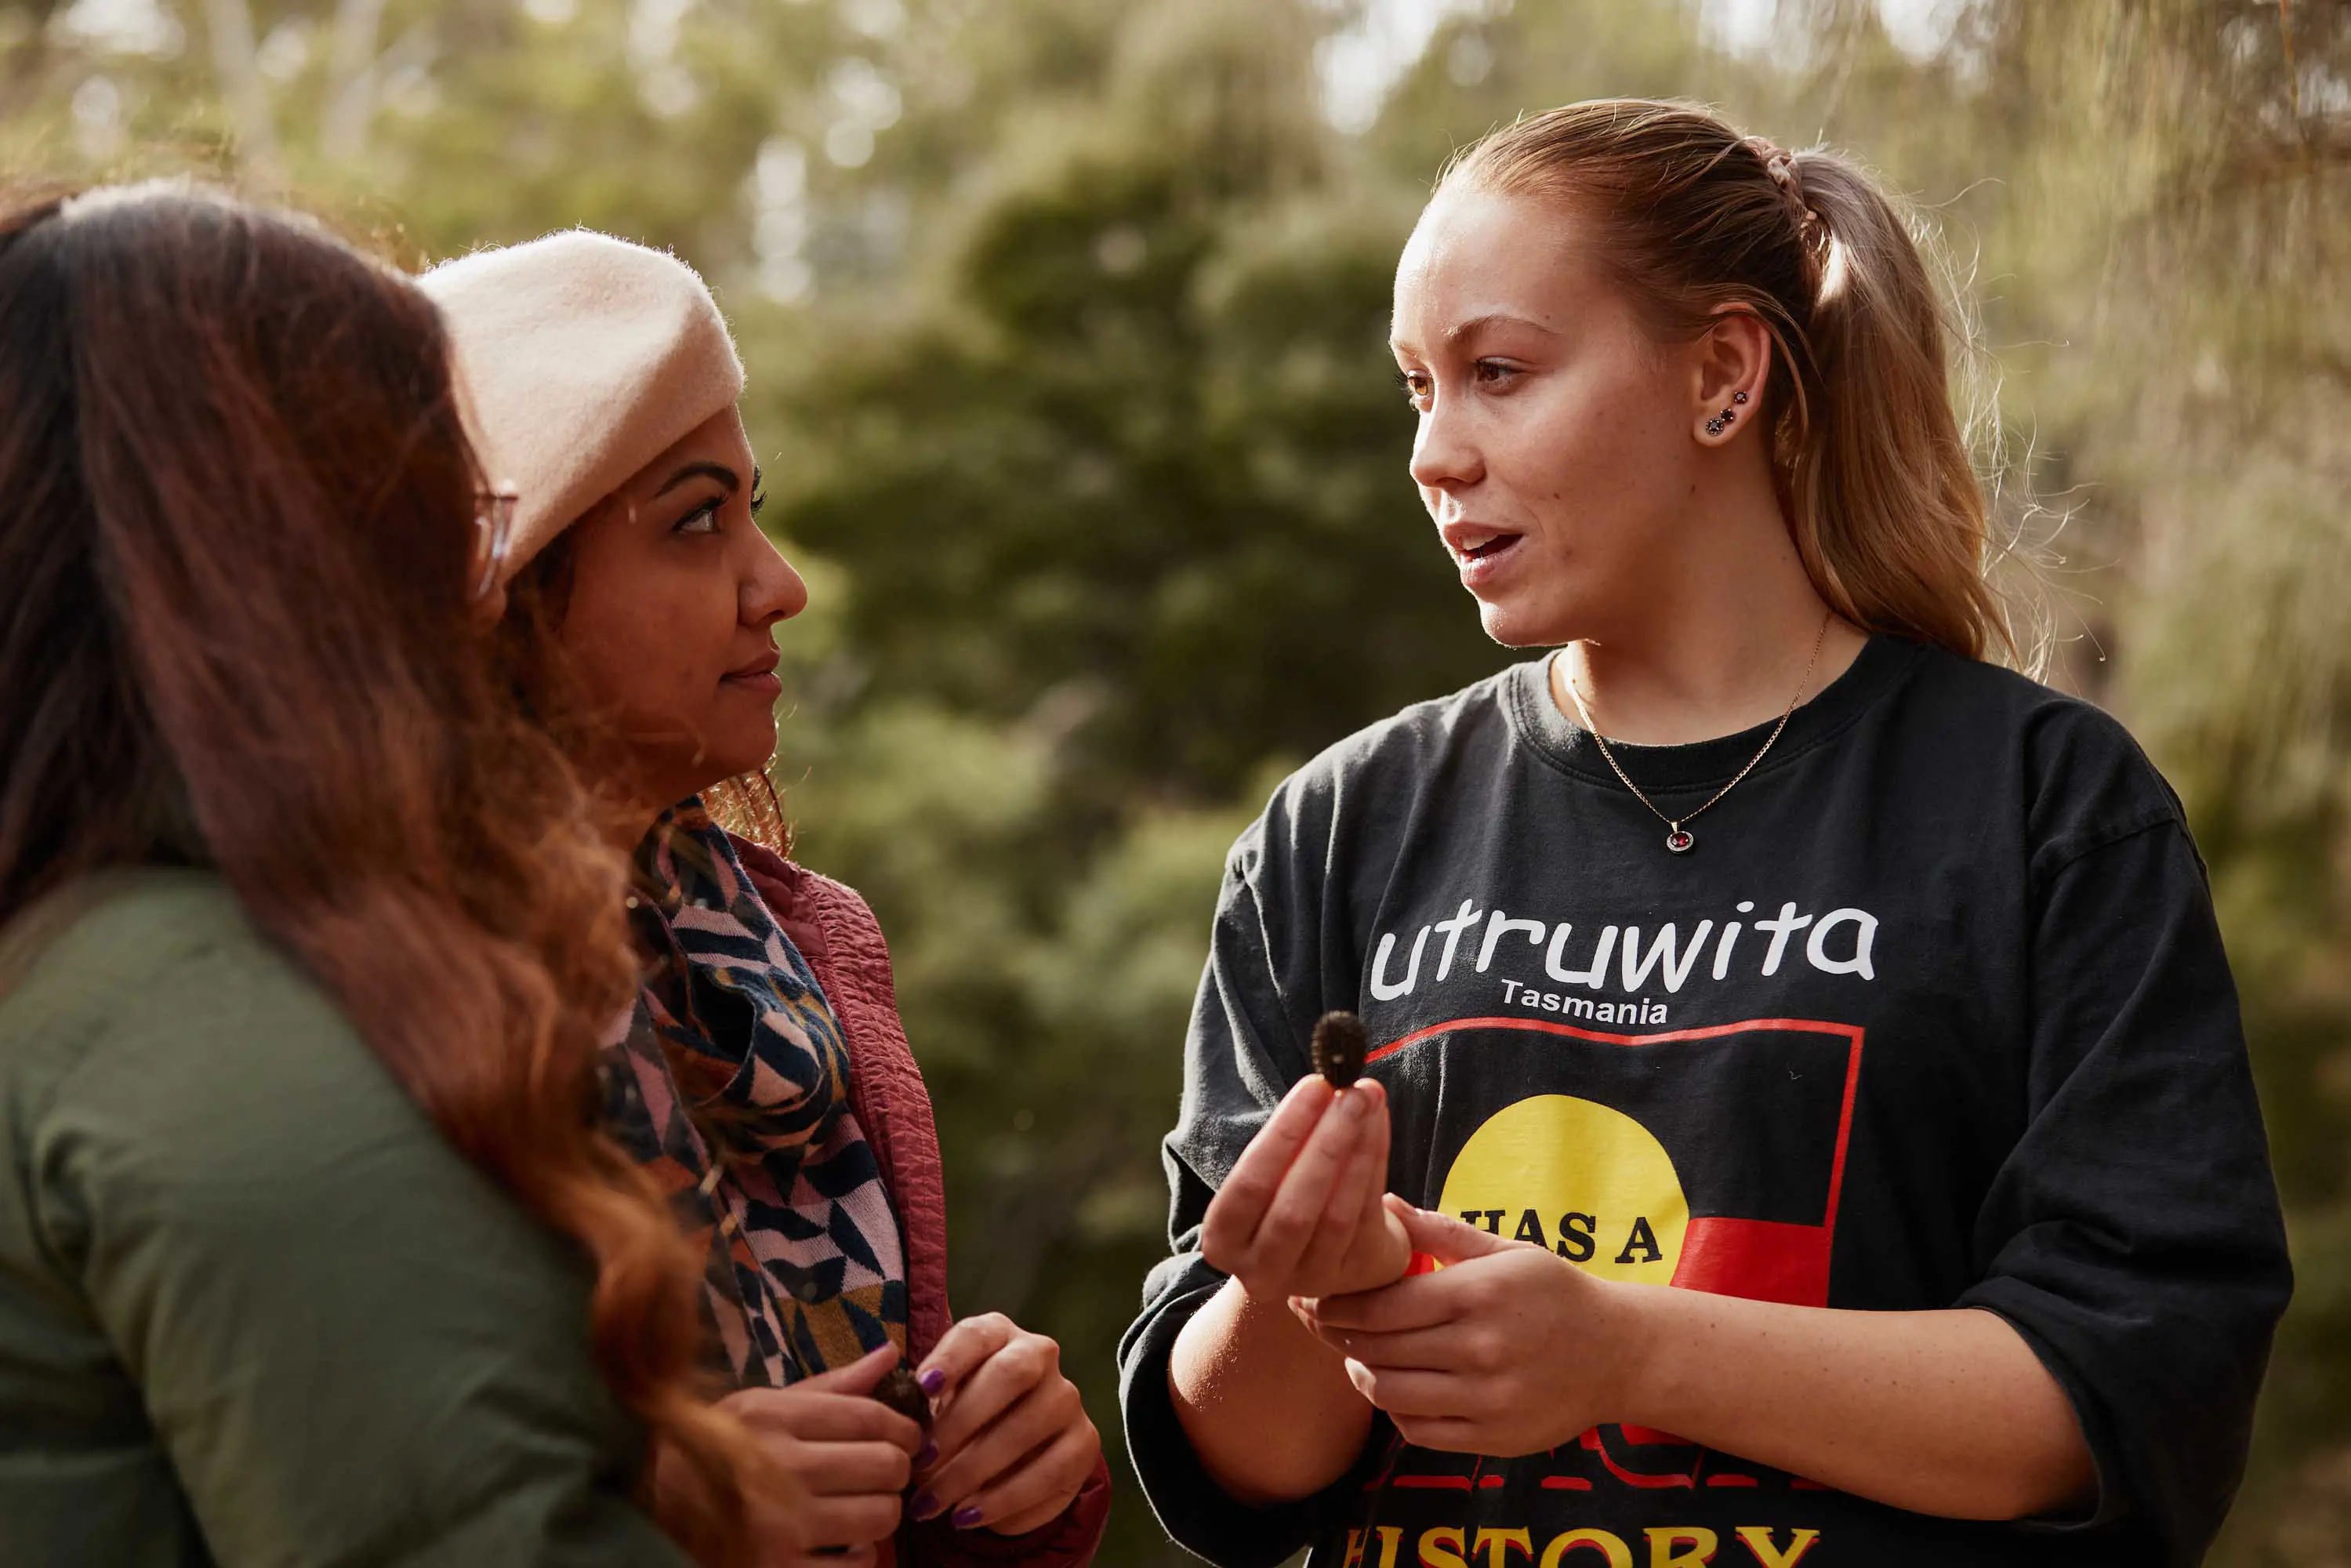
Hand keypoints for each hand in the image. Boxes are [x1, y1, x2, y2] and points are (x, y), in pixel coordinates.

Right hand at [718, 1344, 926, 1566]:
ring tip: (865, 1507)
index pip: (869, 1416)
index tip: (908, 1436)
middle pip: (884, 1464)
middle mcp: (779, 1468)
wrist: (649, 1510)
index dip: (904, 1425)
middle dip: (897, 1468)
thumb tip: (891, 1354)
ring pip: (880, 1514)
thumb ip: (829, 1387)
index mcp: (772, 1417)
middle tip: (886, 1473)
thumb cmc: (712, 1451)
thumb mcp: (758, 1406)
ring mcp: (779, 1525)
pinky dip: (861, 1555)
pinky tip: (843, 1544)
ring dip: (882, 1511)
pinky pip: (856, 1565)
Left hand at [908, 1313, 1101, 1535]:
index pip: (976, 1334)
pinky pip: (1050, 1472)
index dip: (950, 1359)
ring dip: (974, 1471)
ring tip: (933, 1503)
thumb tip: (900, 1427)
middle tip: (920, 1462)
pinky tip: (969, 1516)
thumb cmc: (961, 1416)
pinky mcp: (1084, 1442)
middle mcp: (1040, 1355)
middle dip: (960, 1422)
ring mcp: (1067, 1398)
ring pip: (1028, 1428)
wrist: (1011, 1452)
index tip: (922, 1387)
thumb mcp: (937, 1404)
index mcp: (997, 1334)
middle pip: (1009, 1375)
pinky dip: (1005, 1499)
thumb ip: (920, 1406)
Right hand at [1199, 1076, 1411, 1304]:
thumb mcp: (1271, 1177)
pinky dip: (1375, 1161)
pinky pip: (1366, 1214)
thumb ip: (1290, 1140)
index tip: (1315, 1085)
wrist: (1326, 1253)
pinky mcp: (1353, 1274)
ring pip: (1336, 1214)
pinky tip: (1379, 1122)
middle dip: (1326, 1142)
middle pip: (1293, 1207)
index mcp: (1224, 1241)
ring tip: (1368, 1099)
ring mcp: (1310, 1280)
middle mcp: (1261, 1271)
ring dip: (1356, 1149)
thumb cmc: (1288, 1197)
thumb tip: (1327, 1085)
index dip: (1284, 1135)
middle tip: (1350, 1091)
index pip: (1248, 1186)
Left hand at [1294, 1200, 1640, 1456]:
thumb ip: (1439, 1231)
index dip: (1338, 1304)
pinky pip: (1418, 1430)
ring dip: (1360, 1374)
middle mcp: (1481, 1348)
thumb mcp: (1504, 1249)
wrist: (1619, 1353)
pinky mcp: (1493, 1437)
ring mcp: (1487, 1398)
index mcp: (1479, 1293)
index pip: (1383, 1304)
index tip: (1314, 1297)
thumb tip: (1384, 1205)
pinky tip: (1391, 1386)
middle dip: (1337, 1335)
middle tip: (1317, 1323)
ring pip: (1391, 1393)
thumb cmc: (1554, 1292)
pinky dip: (1393, 1409)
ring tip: (1352, 1356)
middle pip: (1379, 1348)